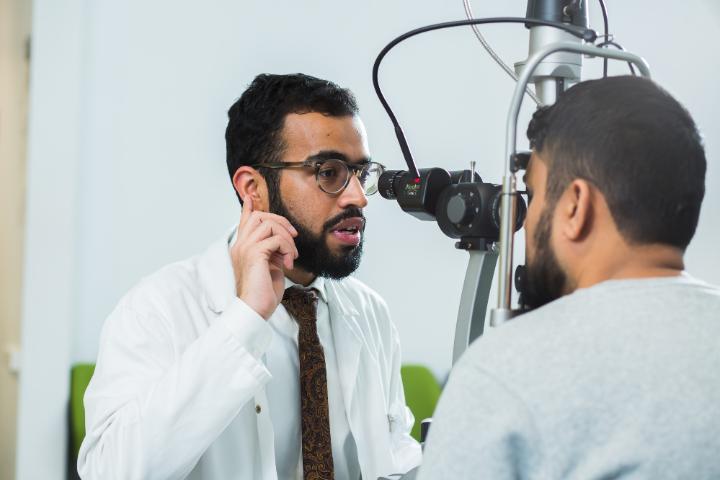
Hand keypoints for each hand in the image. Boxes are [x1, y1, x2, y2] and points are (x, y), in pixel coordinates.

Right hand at [231, 197, 298, 318]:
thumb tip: (284, 241)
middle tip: (293, 237)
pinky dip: (287, 248)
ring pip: (269, 224)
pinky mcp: (254, 254)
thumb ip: (273, 251)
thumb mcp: (271, 267)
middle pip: (259, 216)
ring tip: (291, 256)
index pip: (244, 222)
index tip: (251, 197)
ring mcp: (245, 248)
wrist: (255, 310)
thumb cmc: (263, 293)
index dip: (248, 208)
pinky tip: (288, 263)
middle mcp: (240, 245)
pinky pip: (276, 239)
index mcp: (242, 248)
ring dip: (287, 238)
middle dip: (281, 222)